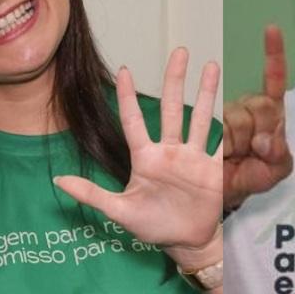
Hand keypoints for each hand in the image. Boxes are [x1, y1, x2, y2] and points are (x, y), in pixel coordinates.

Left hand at [54, 47, 222, 266]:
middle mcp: (169, 151)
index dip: (127, 96)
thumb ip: (91, 195)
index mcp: (145, 158)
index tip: (124, 71)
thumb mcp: (119, 212)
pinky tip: (237, 102)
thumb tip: (57, 182)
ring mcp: (192, 157)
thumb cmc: (152, 226)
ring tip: (211, 64)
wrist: (186, 242)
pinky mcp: (213, 168)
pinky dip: (230, 124)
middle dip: (175, 80)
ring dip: (205, 92)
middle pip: (172, 108)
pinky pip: (221, 142)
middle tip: (179, 51)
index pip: (134, 120)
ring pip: (199, 117)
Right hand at [223, 26, 292, 206]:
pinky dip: (218, 131)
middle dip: (258, 133)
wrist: (221, 196)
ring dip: (236, 143)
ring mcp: (224, 117)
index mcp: (269, 118)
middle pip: (257, 106)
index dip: (273, 56)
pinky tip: (221, 149)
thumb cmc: (249, 178)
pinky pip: (211, 123)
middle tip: (250, 153)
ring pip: (235, 120)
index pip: (273, 84)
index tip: (270, 30)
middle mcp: (246, 111)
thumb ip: (280, 156)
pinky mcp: (205, 128)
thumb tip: (265, 140)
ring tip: (231, 158)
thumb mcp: (275, 172)